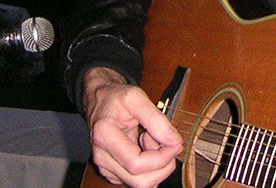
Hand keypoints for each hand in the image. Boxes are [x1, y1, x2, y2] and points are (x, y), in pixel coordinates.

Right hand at [82, 67, 183, 187]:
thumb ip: (156, 119)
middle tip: (164, 141)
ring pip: (142, 184)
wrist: (100, 101)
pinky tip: (144, 148)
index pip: (137, 164)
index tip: (175, 142)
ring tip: (151, 140)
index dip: (162, 157)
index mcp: (105, 137)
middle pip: (140, 181)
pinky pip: (139, 180)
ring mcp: (107, 168)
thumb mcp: (136, 97)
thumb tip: (174, 141)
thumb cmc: (116, 98)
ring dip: (156, 165)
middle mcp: (102, 158)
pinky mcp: (113, 173)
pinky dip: (149, 167)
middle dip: (162, 165)